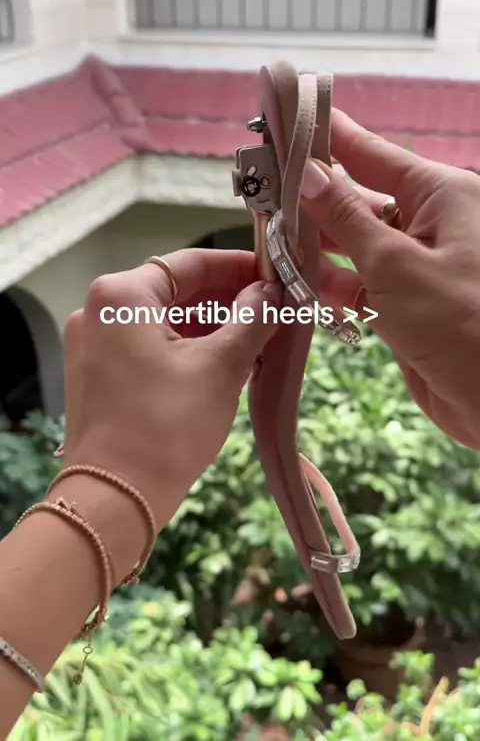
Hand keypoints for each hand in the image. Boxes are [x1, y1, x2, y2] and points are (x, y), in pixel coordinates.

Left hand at [62, 249, 280, 526]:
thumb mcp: (221, 367)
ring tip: (258, 343)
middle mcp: (99, 310)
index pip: (191, 263)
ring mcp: (94, 344)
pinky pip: (150, 347)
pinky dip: (187, 351)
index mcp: (122, 294)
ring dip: (211, 328)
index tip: (277, 277)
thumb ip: (252, 319)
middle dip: (227, 302)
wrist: (115, 498)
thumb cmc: (168, 425)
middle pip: (177, 291)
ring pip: (165, 321)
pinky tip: (225, 366)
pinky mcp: (98, 375)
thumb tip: (271, 293)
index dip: (239, 267)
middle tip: (274, 314)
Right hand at [301, 109, 479, 448]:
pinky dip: (328, 284)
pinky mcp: (406, 305)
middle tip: (263, 189)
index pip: (372, 153)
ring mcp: (417, 266)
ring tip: (269, 237)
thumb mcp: (395, 265)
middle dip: (312, 197)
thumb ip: (346, 220)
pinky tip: (296, 280)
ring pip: (354, 244)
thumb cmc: (467, 326)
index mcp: (441, 196)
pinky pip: (358, 283)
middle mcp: (430, 225)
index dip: (329, 137)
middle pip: (359, 198)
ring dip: (315, 245)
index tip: (290, 117)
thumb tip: (310, 175)